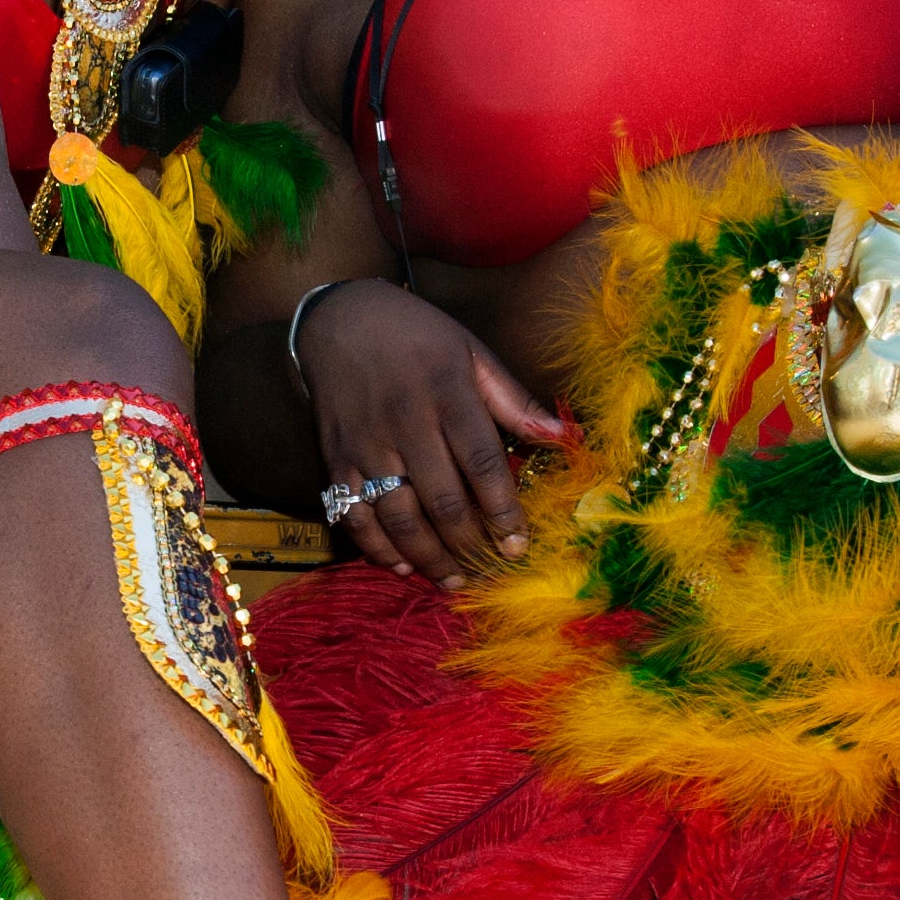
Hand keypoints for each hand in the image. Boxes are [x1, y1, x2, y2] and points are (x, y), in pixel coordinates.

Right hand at [300, 281, 574, 584]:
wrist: (340, 318)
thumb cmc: (418, 335)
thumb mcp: (471, 352)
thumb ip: (514, 399)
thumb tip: (564, 436)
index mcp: (446, 392)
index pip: (482, 463)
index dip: (503, 510)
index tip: (519, 545)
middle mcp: (405, 421)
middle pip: (442, 500)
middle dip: (470, 545)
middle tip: (491, 570)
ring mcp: (366, 444)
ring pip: (398, 517)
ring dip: (428, 558)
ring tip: (454, 581)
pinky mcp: (335, 457)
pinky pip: (353, 514)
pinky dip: (377, 547)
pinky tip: (402, 566)